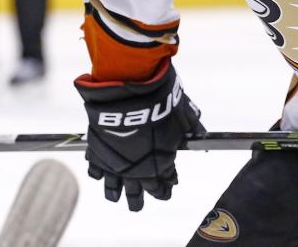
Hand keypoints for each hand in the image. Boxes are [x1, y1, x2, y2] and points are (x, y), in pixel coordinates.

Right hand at [74, 60, 204, 210]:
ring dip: (116, 193)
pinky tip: (99, 176)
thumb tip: (201, 133)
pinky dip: (98, 173)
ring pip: (114, 186)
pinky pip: (96, 169)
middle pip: (138, 192)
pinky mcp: (97, 152)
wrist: (129, 91)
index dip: (167, 187)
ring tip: (116, 198)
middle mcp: (136, 170)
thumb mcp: (183, 114)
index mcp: (159, 165)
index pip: (164, 184)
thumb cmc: (160, 102)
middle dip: (139, 199)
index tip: (168, 188)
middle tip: (138, 206)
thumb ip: (191, 126)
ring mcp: (115, 163)